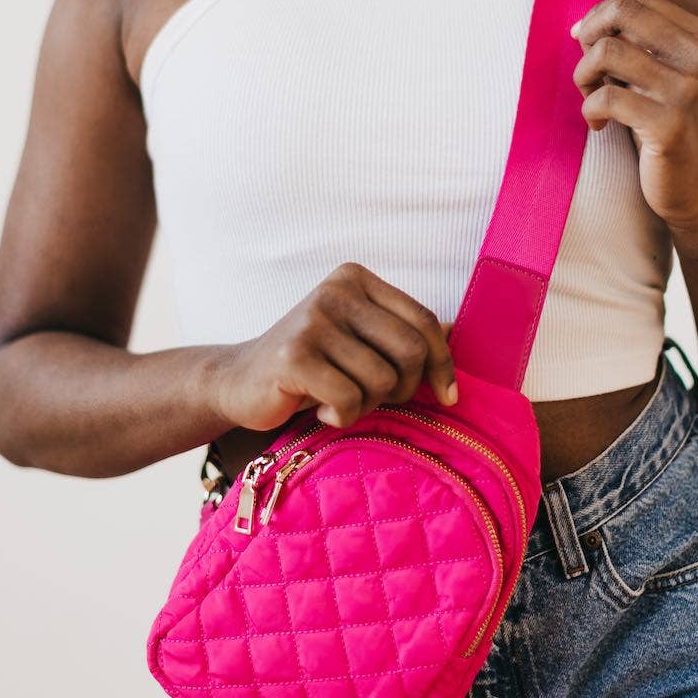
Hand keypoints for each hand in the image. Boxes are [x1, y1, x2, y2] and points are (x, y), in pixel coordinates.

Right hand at [212, 262, 457, 431]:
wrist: (240, 382)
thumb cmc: (313, 365)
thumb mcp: (359, 339)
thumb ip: (400, 332)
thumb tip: (456, 331)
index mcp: (357, 279)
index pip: (424, 321)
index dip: (443, 365)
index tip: (447, 397)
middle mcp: (336, 291)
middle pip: (410, 351)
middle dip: (403, 389)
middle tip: (375, 399)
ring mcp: (312, 320)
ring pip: (382, 381)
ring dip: (366, 405)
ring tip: (339, 401)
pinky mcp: (293, 355)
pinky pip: (349, 400)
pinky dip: (341, 417)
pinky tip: (319, 410)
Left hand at [570, 0, 697, 233]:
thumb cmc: (669, 131)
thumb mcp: (664, 80)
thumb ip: (639, 48)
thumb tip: (584, 24)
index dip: (601, 15)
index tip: (585, 43)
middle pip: (623, 12)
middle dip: (589, 36)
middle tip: (586, 70)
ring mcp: (689, 91)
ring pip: (607, 53)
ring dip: (584, 77)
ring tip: (591, 101)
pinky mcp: (670, 125)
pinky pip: (606, 97)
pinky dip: (590, 110)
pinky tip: (599, 126)